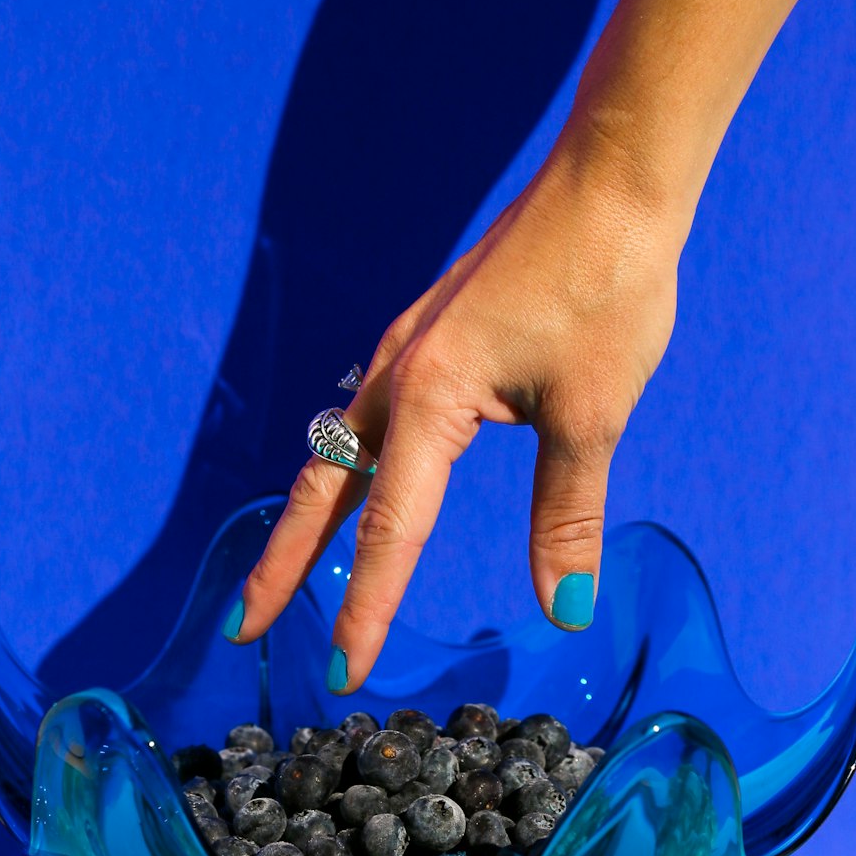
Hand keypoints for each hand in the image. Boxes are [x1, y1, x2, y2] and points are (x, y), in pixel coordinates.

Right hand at [226, 145, 680, 692]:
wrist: (611, 180)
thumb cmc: (606, 288)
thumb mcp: (591, 414)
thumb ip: (565, 516)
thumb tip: (565, 611)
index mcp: (429, 399)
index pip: (389, 531)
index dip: (366, 609)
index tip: (344, 675)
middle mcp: (397, 377)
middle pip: (321, 492)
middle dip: (282, 567)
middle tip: (244, 628)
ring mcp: (405, 354)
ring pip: (336, 456)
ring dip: (306, 522)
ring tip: (283, 576)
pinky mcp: (428, 341)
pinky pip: (366, 424)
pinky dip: (345, 476)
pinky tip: (357, 491)